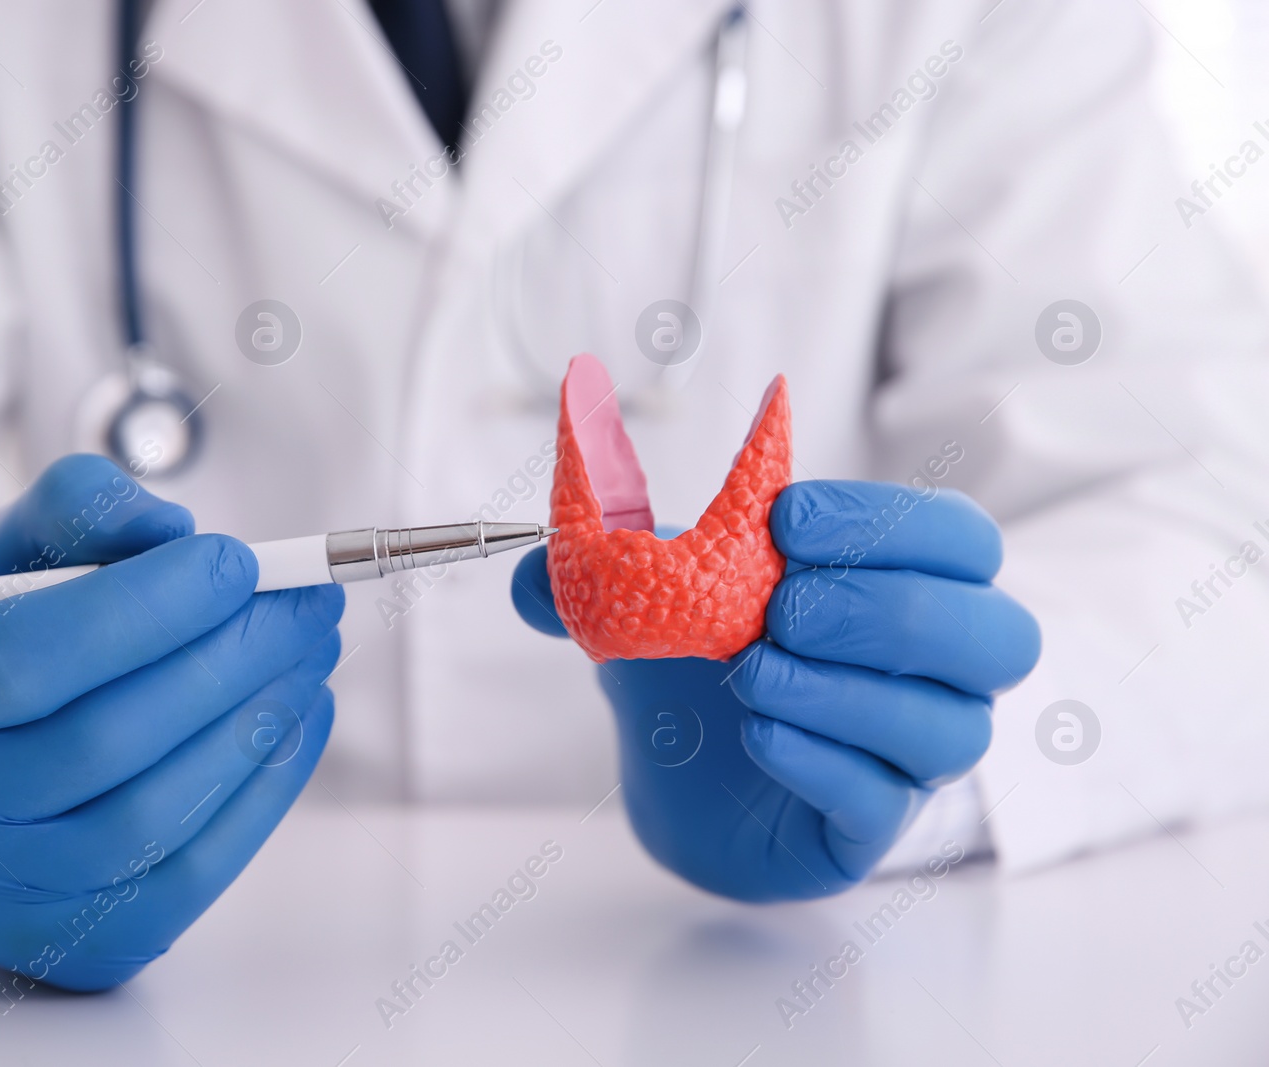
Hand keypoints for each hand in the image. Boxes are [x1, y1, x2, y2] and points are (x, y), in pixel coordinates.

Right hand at [0, 455, 342, 988]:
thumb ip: (76, 514)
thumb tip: (175, 530)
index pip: (26, 655)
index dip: (145, 607)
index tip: (237, 561)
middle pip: (107, 738)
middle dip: (233, 659)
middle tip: (309, 605)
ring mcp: (7, 893)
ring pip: (157, 813)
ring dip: (259, 721)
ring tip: (311, 653)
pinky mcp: (78, 944)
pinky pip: (194, 870)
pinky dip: (265, 790)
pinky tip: (299, 719)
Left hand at [512, 480, 1039, 900]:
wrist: (689, 782)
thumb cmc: (706, 668)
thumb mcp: (657, 594)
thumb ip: (598, 568)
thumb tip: (538, 565)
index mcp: (906, 587)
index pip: (958, 542)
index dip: (888, 522)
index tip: (784, 516)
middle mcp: (936, 675)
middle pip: (994, 634)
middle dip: (888, 608)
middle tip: (782, 606)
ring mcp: (912, 759)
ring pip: (949, 727)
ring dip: (849, 690)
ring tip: (751, 672)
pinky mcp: (869, 830)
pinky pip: (882, 802)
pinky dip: (822, 760)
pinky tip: (759, 732)